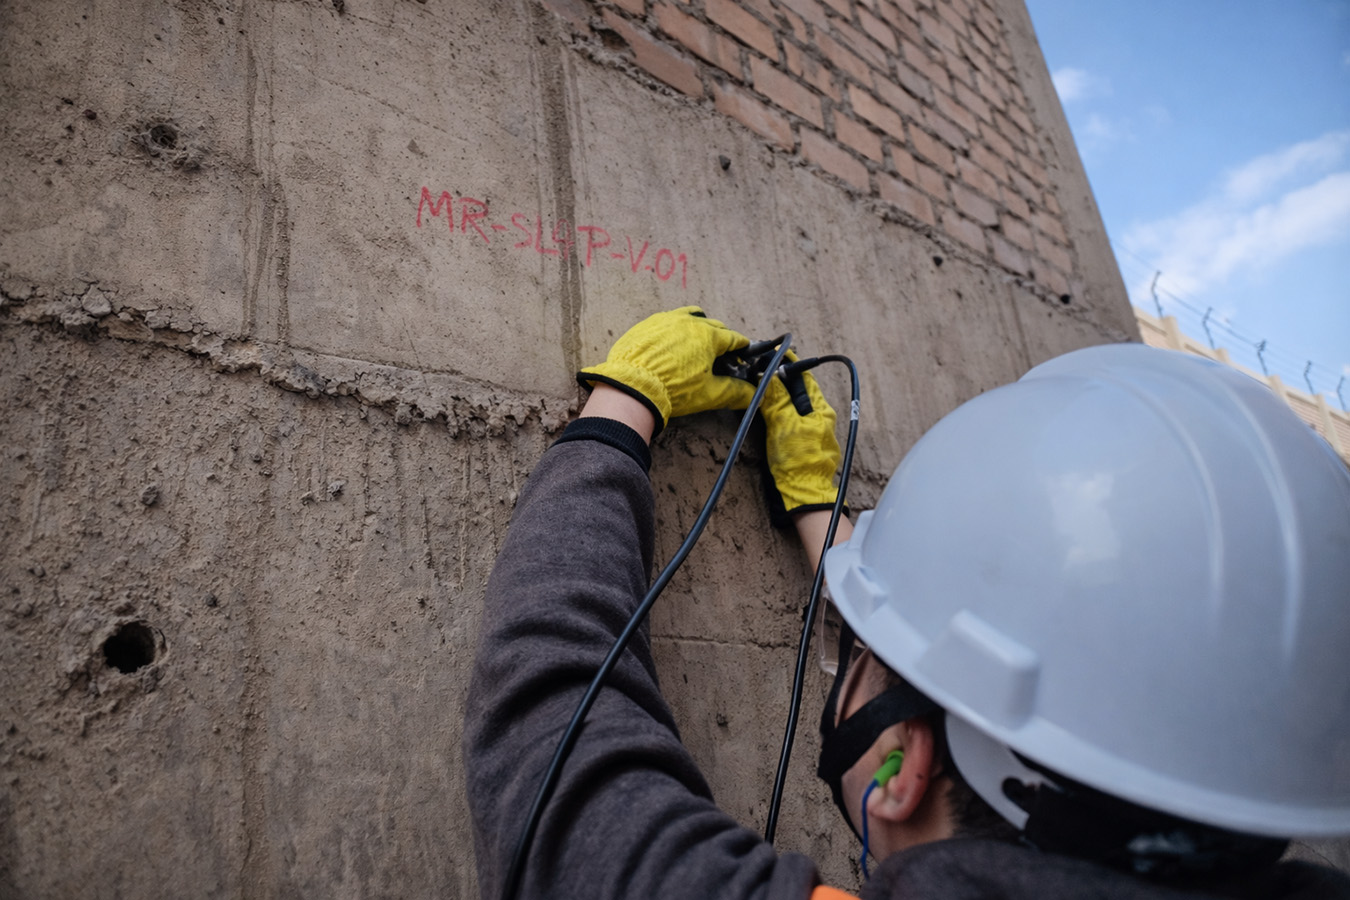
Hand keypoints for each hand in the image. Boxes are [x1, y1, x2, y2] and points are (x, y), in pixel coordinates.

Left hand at [578, 307, 754, 432]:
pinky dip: (674, 330)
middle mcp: (688, 322)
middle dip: (721, 338)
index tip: (743, 354)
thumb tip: (754, 394)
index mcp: (708, 336)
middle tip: (721, 354)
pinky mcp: (646, 325)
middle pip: (713, 325)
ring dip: (698, 327)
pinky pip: (666, 322)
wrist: (632, 389)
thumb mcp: (710, 394)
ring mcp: (665, 320)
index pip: (733, 338)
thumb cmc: (674, 390)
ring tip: (697, 343)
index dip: (741, 348)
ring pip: (689, 316)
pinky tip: (670, 345)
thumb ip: (735, 392)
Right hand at [760, 353, 841, 527]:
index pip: (804, 377)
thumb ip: (777, 399)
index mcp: (820, 410)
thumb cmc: (798, 461)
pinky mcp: (804, 444)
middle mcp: (820, 418)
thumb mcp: (784, 425)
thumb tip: (768, 375)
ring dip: (779, 395)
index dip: (789, 364)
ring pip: (794, 405)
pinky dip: (779, 411)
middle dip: (781, 378)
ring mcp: (813, 431)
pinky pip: (791, 420)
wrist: (803, 495)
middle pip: (799, 390)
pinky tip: (767, 412)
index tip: (773, 354)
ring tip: (761, 386)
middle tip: (761, 368)